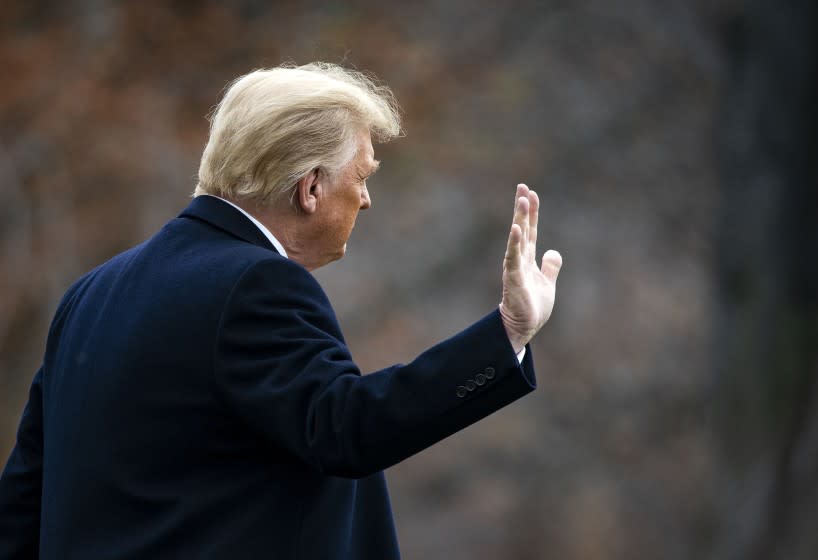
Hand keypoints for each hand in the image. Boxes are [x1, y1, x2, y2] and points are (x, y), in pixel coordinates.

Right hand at [499, 184, 562, 352]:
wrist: (523, 327)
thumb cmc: (532, 308)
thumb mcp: (547, 283)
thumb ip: (550, 267)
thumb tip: (554, 252)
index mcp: (528, 259)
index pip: (530, 230)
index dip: (532, 213)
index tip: (531, 193)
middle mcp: (519, 259)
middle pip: (522, 228)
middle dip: (522, 208)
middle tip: (522, 186)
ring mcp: (515, 267)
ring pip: (517, 238)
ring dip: (520, 218)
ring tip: (522, 201)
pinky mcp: (513, 278)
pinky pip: (513, 256)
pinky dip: (514, 242)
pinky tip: (516, 227)